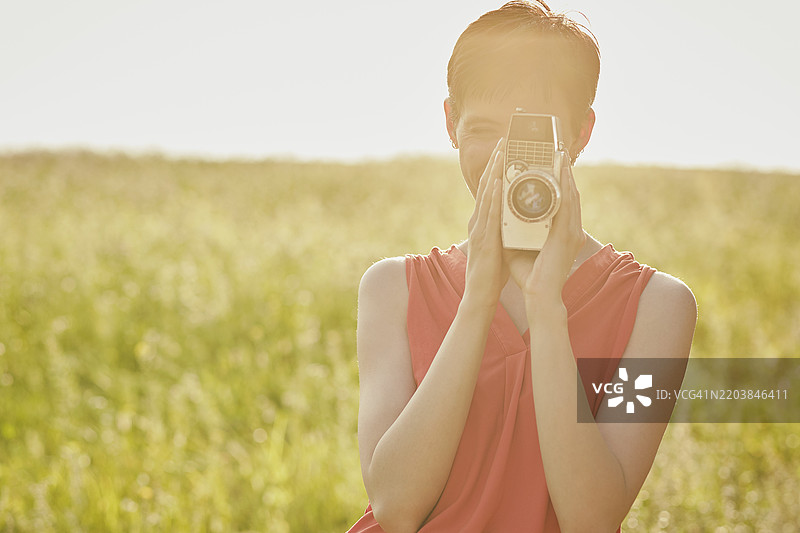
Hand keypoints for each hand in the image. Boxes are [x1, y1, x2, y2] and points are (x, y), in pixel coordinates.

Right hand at [464, 138, 508, 308]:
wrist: (481, 295)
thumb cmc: (493, 273)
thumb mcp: (502, 245)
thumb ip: (507, 230)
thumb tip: (520, 219)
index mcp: (484, 222)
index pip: (491, 190)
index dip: (497, 169)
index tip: (506, 150)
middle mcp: (479, 221)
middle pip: (486, 186)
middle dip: (495, 162)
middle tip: (504, 139)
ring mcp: (479, 228)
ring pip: (486, 194)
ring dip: (493, 172)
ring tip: (501, 152)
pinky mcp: (483, 238)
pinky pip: (488, 212)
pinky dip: (491, 195)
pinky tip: (496, 182)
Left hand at [503, 151, 585, 300]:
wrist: (538, 295)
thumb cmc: (529, 275)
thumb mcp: (519, 245)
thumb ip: (512, 231)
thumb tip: (500, 217)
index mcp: (559, 232)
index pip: (560, 201)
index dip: (557, 182)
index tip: (551, 164)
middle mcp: (569, 229)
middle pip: (568, 194)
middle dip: (563, 172)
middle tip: (559, 151)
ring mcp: (571, 232)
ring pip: (570, 195)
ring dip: (566, 174)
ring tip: (561, 155)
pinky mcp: (567, 235)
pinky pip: (567, 205)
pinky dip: (564, 187)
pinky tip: (562, 173)